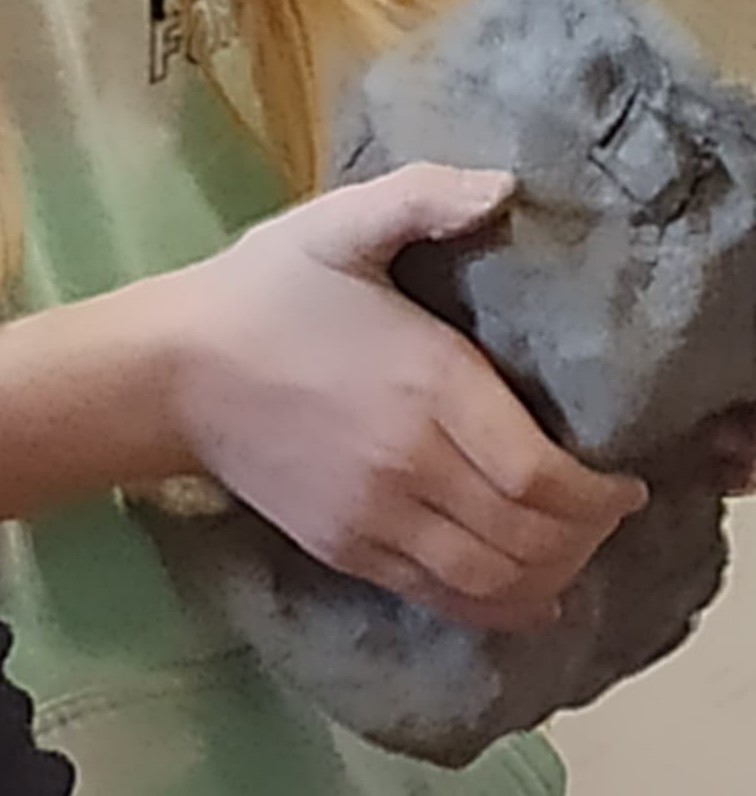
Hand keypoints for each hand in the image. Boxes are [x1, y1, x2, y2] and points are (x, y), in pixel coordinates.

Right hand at [164, 166, 642, 632]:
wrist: (167, 372)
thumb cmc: (262, 294)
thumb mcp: (338, 225)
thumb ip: (424, 196)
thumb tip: (507, 186)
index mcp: (427, 386)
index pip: (543, 476)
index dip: (602, 495)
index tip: (628, 481)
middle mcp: (410, 464)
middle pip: (530, 537)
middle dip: (589, 537)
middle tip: (607, 513)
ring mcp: (375, 516)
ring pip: (493, 579)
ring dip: (551, 577)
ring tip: (572, 550)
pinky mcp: (346, 549)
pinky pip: (441, 599)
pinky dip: (498, 608)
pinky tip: (528, 596)